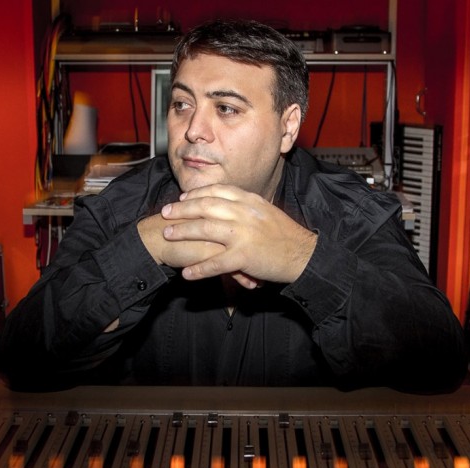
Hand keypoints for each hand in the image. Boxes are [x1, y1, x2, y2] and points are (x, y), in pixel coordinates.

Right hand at [137, 208, 259, 288]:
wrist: (154, 236)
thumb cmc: (176, 226)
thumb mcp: (202, 219)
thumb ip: (218, 218)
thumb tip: (235, 221)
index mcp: (224, 209)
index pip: (250, 222)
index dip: (261, 234)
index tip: (271, 245)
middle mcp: (224, 222)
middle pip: (252, 237)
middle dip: (263, 253)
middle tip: (272, 262)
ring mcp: (219, 238)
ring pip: (246, 254)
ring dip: (256, 268)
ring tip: (263, 278)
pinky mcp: (211, 254)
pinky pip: (233, 268)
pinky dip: (243, 278)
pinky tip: (251, 285)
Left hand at [160, 184, 316, 283]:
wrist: (303, 254)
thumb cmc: (285, 235)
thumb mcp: (266, 211)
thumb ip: (246, 205)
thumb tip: (227, 202)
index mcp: (250, 200)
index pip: (217, 191)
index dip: (196, 194)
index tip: (182, 198)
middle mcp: (244, 213)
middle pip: (205, 206)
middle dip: (182, 209)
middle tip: (165, 213)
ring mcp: (243, 234)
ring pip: (205, 229)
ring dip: (183, 232)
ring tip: (167, 236)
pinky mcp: (244, 256)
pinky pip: (215, 262)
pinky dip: (199, 268)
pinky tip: (186, 273)